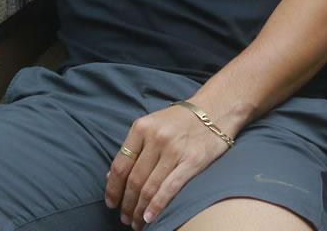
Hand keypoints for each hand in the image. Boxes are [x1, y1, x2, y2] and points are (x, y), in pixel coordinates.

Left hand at [106, 104, 230, 228]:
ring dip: (139, 209)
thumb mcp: (152, 124)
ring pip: (149, 187)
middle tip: (125, 218)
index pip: (120, 165)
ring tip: (137, 223)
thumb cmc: (180, 119)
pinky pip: (170, 188)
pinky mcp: (192, 161)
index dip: (113, 188)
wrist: (215, 108)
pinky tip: (150, 217)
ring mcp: (174, 150)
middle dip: (126, 204)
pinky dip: (157, 206)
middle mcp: (156, 138)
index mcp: (141, 128)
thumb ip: (133, 147)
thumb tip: (111, 176)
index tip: (110, 203)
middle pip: (134, 179)